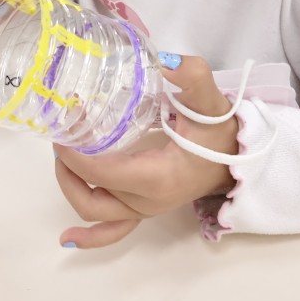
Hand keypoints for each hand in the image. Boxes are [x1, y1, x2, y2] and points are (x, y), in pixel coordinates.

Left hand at [53, 55, 238, 248]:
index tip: (67, 119)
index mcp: (158, 177)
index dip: (76, 150)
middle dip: (68, 165)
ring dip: (71, 187)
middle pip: (91, 194)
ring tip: (61, 155)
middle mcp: (147, 201)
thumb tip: (165, 62)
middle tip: (61, 132)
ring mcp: (144, 210)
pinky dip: (89, 236)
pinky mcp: (144, 210)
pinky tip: (66, 238)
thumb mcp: (209, 101)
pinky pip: (112, 231)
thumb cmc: (220, 132)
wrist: (237, 158)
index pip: (102, 171)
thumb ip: (192, 77)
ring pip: (95, 211)